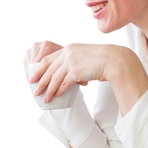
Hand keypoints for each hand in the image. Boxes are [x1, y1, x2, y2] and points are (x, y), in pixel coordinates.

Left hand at [25, 42, 147, 113]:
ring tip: (43, 98)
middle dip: (40, 81)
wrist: (114, 60)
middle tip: (34, 90)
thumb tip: (66, 74)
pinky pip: (64, 83)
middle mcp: (68, 53)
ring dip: (48, 89)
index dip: (39, 69)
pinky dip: (58, 91)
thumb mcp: (84, 56)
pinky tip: (54, 97)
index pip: (49, 59)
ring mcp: (72, 62)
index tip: (33, 76)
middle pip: (49, 69)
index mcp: (69, 49)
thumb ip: (73, 62)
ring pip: (55, 78)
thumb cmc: (102, 60)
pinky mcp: (76, 71)